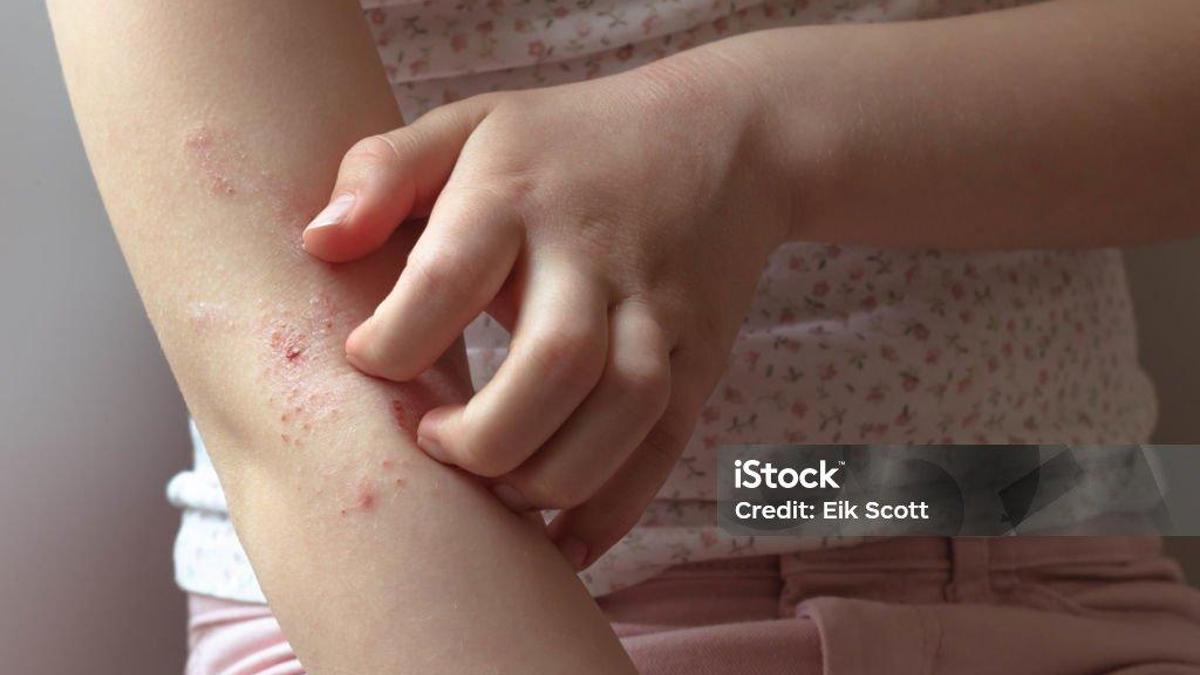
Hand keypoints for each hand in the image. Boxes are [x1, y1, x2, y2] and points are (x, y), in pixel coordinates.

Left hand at [301, 47, 791, 568]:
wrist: (720, 138)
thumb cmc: (565, 143)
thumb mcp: (469, 124)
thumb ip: (382, 170)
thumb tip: (317, 244)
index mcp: (516, 192)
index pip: (448, 279)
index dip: (393, 342)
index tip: (369, 364)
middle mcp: (594, 254)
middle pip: (554, 363)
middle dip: (483, 435)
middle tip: (433, 444)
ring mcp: (659, 309)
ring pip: (624, 413)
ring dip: (551, 478)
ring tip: (496, 490)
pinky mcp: (700, 356)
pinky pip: (665, 445)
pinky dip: (614, 509)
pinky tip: (562, 540)